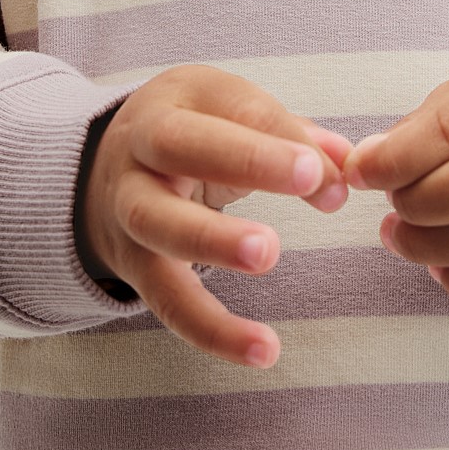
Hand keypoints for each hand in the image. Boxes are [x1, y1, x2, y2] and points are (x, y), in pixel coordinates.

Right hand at [74, 65, 351, 366]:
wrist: (102, 170)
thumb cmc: (194, 135)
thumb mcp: (233, 115)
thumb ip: (292, 135)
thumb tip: (346, 164)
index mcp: (180, 98)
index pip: (236, 108)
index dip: (284, 136)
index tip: (327, 167)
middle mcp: (143, 146)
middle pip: (180, 145)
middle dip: (246, 160)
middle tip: (307, 178)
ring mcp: (128, 205)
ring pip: (161, 223)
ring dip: (214, 241)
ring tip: (268, 257)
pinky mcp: (132, 265)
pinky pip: (167, 301)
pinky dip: (212, 330)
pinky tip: (262, 351)